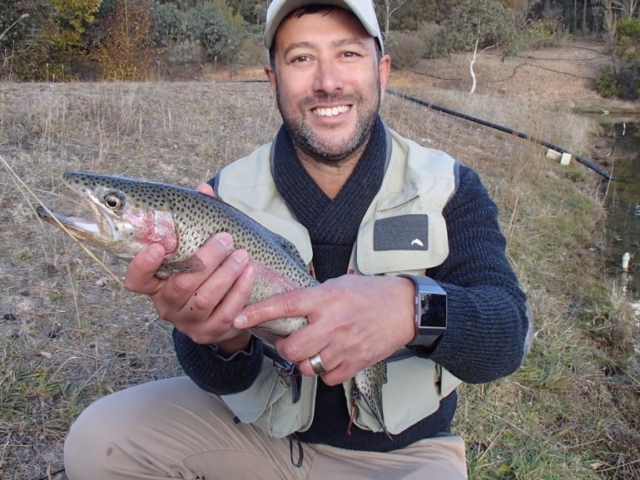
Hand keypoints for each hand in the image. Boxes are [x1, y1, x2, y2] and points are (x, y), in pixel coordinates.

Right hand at [124, 183, 255, 353]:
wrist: (219, 313)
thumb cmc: (202, 273)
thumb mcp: (195, 250)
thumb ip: (197, 221)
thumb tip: (204, 189)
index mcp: (156, 285)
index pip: (136, 280)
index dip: (144, 265)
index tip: (159, 244)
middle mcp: (167, 306)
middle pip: (181, 285)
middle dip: (205, 260)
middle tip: (225, 239)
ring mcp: (188, 323)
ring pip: (205, 300)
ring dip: (226, 275)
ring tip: (242, 255)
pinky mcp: (210, 333)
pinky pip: (226, 314)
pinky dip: (240, 292)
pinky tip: (250, 274)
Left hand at [234, 275, 415, 384]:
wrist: (404, 308)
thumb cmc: (369, 293)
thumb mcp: (338, 284)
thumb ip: (313, 297)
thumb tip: (285, 307)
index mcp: (326, 298)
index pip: (286, 305)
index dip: (259, 312)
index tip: (238, 318)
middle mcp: (333, 323)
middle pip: (292, 348)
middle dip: (284, 348)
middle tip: (288, 342)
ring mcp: (345, 345)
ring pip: (307, 366)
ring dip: (304, 361)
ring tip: (312, 350)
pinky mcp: (356, 362)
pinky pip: (327, 378)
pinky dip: (324, 372)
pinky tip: (330, 359)